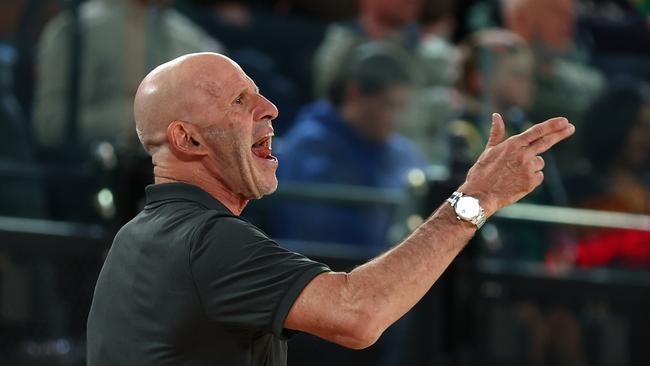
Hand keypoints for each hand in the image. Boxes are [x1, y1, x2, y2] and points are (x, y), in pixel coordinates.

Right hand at [459, 113, 574, 216]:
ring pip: (539, 162)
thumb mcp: (489, 150)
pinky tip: (517, 182)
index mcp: (513, 144)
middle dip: (561, 133)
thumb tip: (496, 115)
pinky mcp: (531, 182)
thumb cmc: (482, 173)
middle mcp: (523, 154)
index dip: (552, 125)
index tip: (564, 121)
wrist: (480, 195)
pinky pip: (538, 176)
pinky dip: (531, 178)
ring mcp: (528, 168)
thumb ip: (497, 133)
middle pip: (547, 142)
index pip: (537, 131)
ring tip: (514, 174)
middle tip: (571, 127)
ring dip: (532, 166)